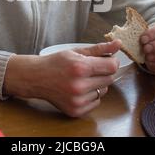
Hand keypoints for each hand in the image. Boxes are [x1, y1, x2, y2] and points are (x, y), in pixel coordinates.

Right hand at [4, 40, 120, 117]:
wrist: (36, 78)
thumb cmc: (56, 63)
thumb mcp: (76, 51)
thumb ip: (99, 49)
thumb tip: (118, 44)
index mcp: (80, 67)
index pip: (111, 67)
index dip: (112, 62)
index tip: (108, 60)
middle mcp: (79, 85)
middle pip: (109, 79)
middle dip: (103, 72)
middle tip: (89, 69)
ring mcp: (77, 100)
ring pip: (103, 91)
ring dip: (96, 85)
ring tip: (81, 80)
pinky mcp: (76, 111)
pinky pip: (96, 102)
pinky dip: (91, 96)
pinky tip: (78, 90)